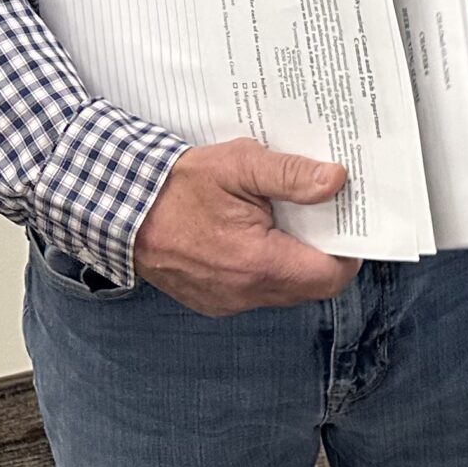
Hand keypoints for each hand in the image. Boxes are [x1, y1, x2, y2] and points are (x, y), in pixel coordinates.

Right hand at [130, 138, 361, 316]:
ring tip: (282, 218)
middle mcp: (244, 293)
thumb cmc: (175, 186)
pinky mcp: (213, 301)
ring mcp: (226, 301)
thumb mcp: (240, 164)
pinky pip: (256, 292)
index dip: (348, 250)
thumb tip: (335, 180)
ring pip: (284, 290)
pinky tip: (254, 234)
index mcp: (258, 264)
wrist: (119, 208)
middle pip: (310, 285)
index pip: (330, 276)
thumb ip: (291, 175)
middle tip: (318, 213)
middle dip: (322, 252)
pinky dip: (265, 267)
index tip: (348, 222)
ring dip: (293, 259)